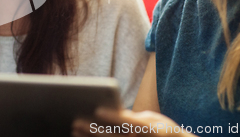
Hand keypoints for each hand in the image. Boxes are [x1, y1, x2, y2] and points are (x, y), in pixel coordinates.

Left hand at [72, 108, 195, 136]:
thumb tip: (114, 112)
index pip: (129, 123)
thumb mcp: (153, 121)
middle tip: (76, 122)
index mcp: (152, 131)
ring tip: (75, 131)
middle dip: (94, 130)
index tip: (97, 110)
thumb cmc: (164, 131)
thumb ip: (133, 117)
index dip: (113, 116)